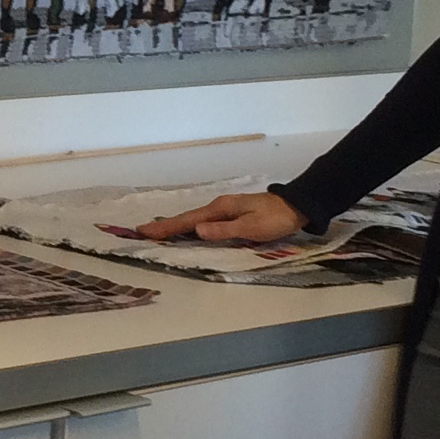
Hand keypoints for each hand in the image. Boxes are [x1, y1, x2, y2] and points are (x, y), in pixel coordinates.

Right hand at [125, 190, 302, 245]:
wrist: (296, 206)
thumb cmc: (275, 218)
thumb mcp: (251, 228)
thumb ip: (223, 230)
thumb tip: (196, 231)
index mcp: (221, 209)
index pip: (188, 221)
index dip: (167, 228)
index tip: (145, 231)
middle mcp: (219, 207)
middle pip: (187, 218)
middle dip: (165, 226)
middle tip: (143, 232)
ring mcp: (225, 209)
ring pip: (194, 219)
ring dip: (176, 226)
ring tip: (158, 232)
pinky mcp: (231, 214)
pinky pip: (203, 220)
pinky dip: (190, 225)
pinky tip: (187, 230)